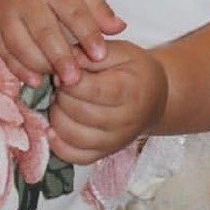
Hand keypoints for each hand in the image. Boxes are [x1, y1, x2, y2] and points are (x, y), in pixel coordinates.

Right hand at [0, 0, 124, 86]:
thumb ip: (98, 6)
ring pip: (20, 44)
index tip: (100, 55)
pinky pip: (3, 50)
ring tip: (58, 80)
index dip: (87, 34)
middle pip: (44, 32)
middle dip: (60, 57)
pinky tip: (34, 80)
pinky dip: (17, 68)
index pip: (73, 12)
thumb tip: (119, 28)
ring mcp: (6, 12)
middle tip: (75, 79)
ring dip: (38, 66)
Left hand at [48, 40, 167, 164]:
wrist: (156, 99)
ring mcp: (115, 141)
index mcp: (130, 91)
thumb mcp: (120, 52)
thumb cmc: (136, 71)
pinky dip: (59, 144)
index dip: (69, 80)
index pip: (91, 90)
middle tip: (60, 84)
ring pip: (73, 136)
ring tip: (60, 101)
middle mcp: (124, 121)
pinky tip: (53, 128)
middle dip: (62, 95)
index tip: (65, 70)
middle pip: (79, 112)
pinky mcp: (104, 153)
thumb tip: (64, 63)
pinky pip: (75, 157)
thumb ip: (92, 54)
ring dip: (57, 116)